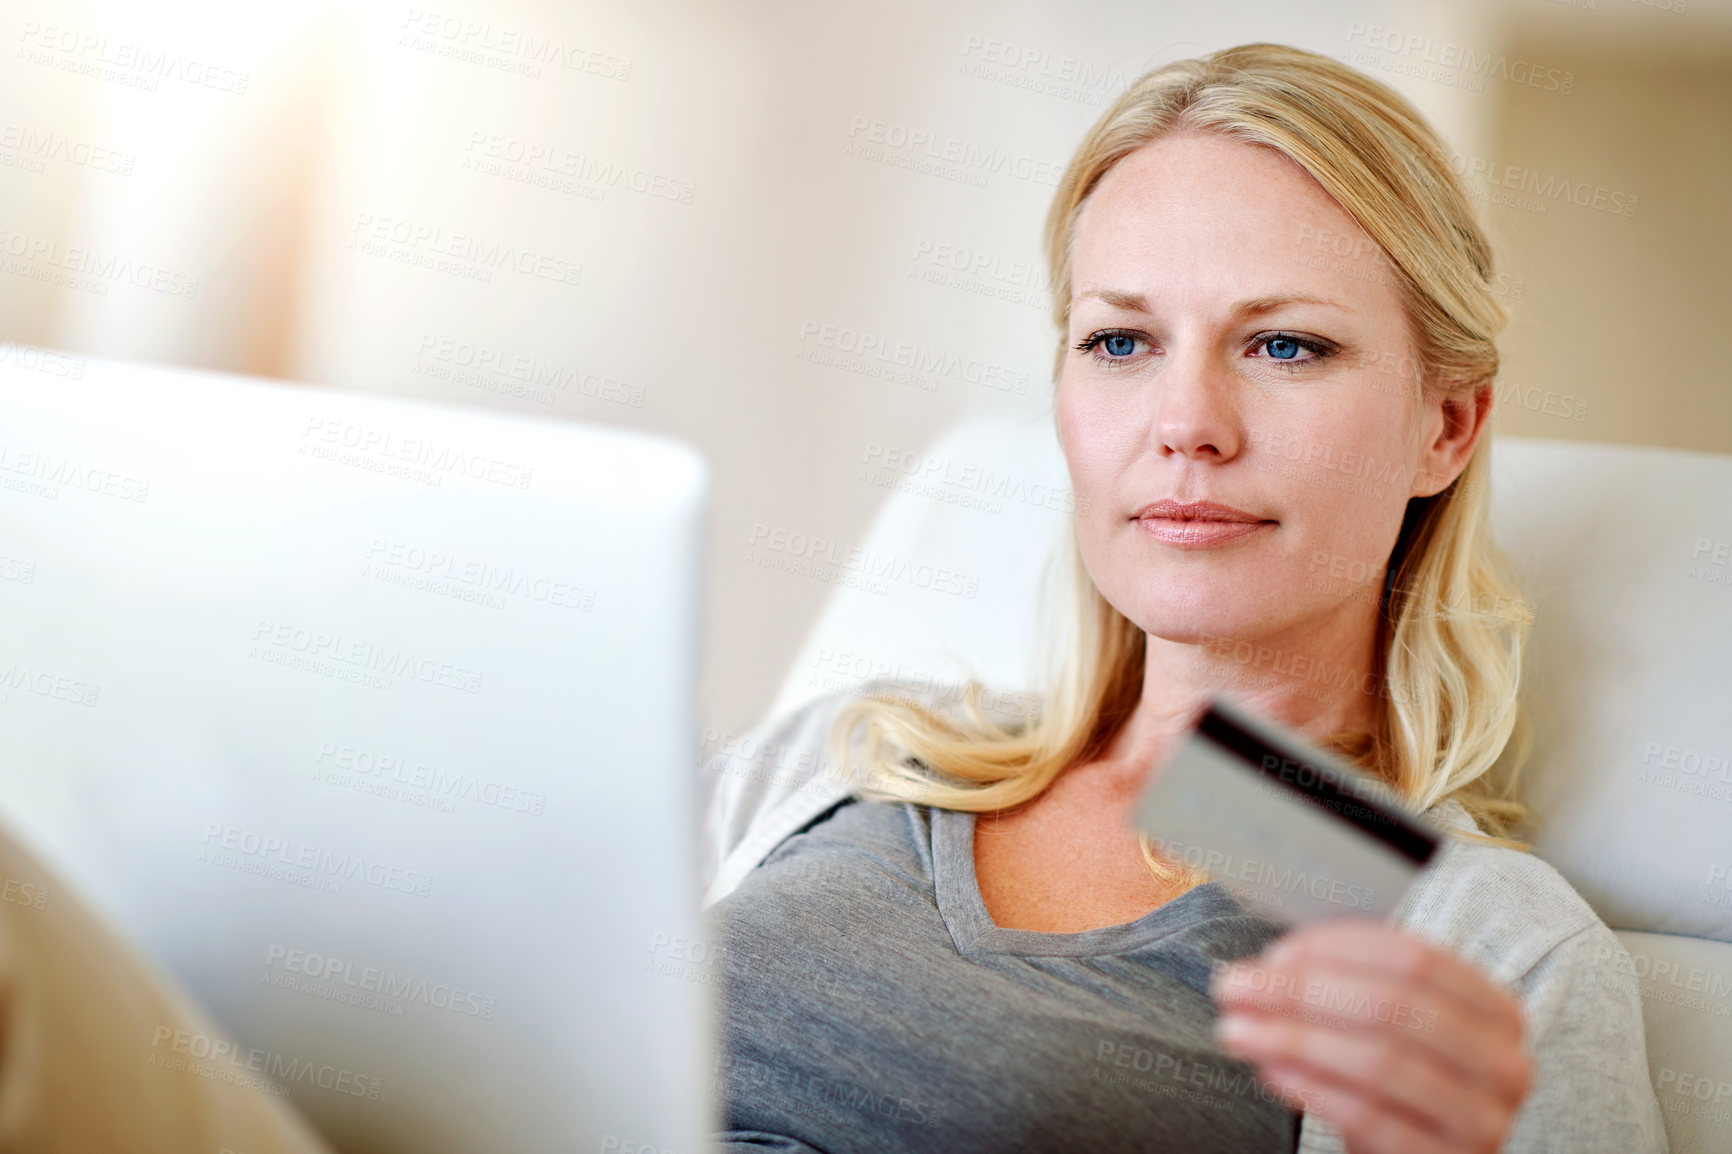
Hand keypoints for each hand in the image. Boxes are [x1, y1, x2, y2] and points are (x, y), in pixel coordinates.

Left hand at [1209, 920, 1532, 1152]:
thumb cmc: (1401, 1088)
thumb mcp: (1394, 1029)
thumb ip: (1349, 985)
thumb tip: (1274, 966)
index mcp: (1495, 1011)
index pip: (1413, 957)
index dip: (1335, 950)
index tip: (1274, 954)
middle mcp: (1501, 1063)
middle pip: (1392, 1005)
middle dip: (1301, 991)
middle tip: (1237, 987)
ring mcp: (1481, 1118)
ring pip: (1379, 1060)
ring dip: (1294, 1038)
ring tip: (1240, 1029)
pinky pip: (1371, 1119)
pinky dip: (1313, 1089)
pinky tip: (1274, 1072)